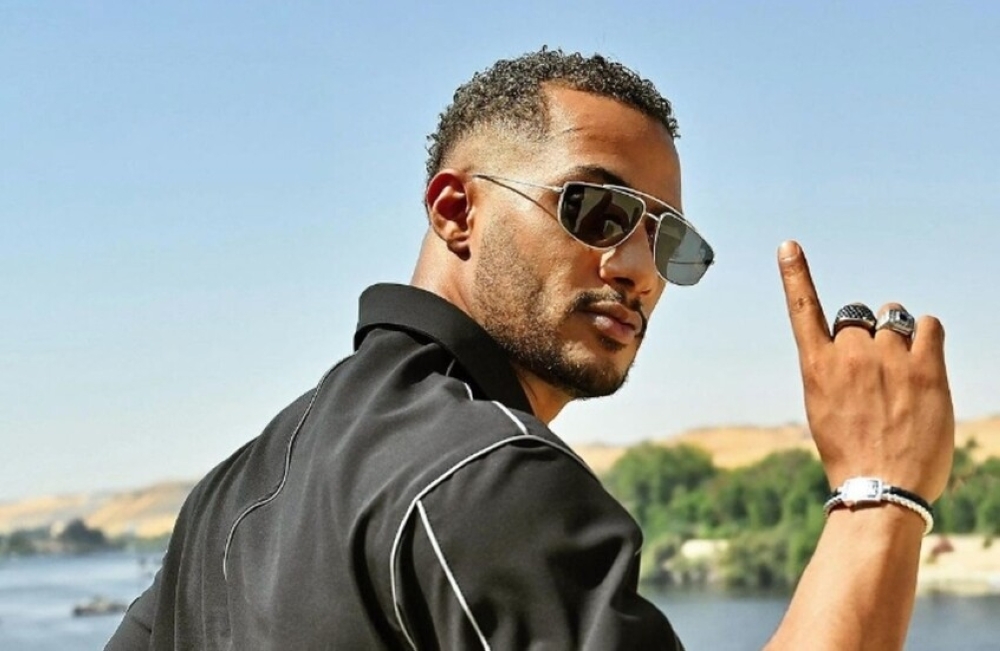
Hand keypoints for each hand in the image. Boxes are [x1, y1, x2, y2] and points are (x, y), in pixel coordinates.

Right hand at [777, 241, 953, 501]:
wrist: (882, 489)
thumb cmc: (852, 455)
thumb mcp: (824, 410)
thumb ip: (837, 371)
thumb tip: (867, 344)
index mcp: (816, 367)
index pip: (803, 309)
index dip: (796, 274)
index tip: (788, 246)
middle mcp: (849, 355)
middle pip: (859, 318)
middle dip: (868, 336)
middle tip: (877, 374)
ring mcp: (888, 359)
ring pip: (894, 319)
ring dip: (898, 337)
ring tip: (902, 375)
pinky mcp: (925, 368)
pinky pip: (928, 325)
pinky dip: (926, 335)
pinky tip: (924, 360)